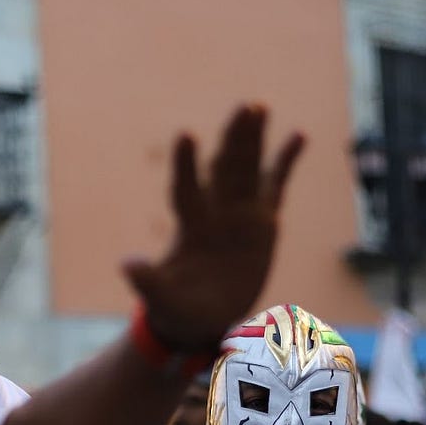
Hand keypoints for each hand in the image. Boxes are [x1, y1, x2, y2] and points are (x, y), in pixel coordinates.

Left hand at [125, 105, 304, 349]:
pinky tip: (298, 133)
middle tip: (244, 107)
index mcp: (190, 227)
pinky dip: (285, 161)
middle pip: (224, 169)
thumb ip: (147, 282)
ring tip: (259, 107)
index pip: (186, 189)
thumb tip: (127, 265)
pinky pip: (275, 185)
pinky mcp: (262, 221)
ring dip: (253, 139)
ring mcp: (239, 213)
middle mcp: (214, 212)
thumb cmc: (176, 308)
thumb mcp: (161, 299)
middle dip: (234, 139)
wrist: (201, 318)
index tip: (186, 135)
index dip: (186, 165)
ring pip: (248, 168)